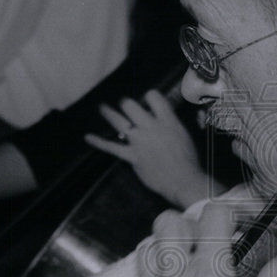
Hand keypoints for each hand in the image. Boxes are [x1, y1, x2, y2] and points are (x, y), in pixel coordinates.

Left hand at [85, 90, 220, 208]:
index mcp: (167, 120)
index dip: (148, 96)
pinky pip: (111, 147)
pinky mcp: (132, 156)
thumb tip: (162, 119)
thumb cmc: (188, 161)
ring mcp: (140, 141)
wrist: (184, 180)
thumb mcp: (184, 135)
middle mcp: (151, 127)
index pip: (153, 96)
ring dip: (108, 112)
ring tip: (102, 108)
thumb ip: (171, 124)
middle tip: (125, 106)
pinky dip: (98, 142)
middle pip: (130, 105)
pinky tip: (88, 137)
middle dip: (126, 104)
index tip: (146, 101)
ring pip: (118, 120)